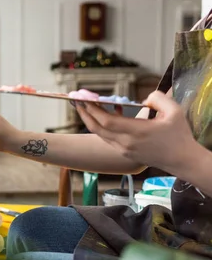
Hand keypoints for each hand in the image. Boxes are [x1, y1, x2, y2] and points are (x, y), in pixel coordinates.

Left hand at [76, 91, 196, 172]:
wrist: (182, 160)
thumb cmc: (179, 136)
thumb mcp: (174, 112)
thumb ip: (158, 98)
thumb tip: (144, 98)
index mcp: (137, 132)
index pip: (107, 122)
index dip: (93, 110)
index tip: (85, 99)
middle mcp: (126, 143)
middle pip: (98, 129)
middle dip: (85, 114)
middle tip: (77, 101)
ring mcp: (124, 150)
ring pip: (100, 135)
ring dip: (92, 120)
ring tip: (87, 106)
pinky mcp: (124, 153)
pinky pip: (108, 138)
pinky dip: (104, 126)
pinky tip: (111, 113)